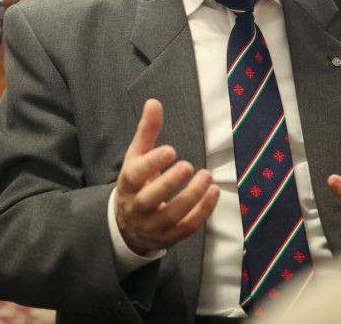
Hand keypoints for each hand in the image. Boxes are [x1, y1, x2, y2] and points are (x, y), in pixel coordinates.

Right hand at [114, 99, 219, 253]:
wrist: (127, 224)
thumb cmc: (137, 182)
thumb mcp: (137, 156)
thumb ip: (147, 131)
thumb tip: (154, 102)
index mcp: (127, 185)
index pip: (135, 175)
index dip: (152, 164)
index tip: (171, 151)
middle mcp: (137, 207)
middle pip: (151, 199)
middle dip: (170, 183)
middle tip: (189, 166)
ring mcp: (153, 225)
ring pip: (172, 215)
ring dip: (192, 196)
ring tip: (207, 176)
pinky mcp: (169, 237)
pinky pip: (187, 227)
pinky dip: (203, 211)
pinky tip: (213, 192)